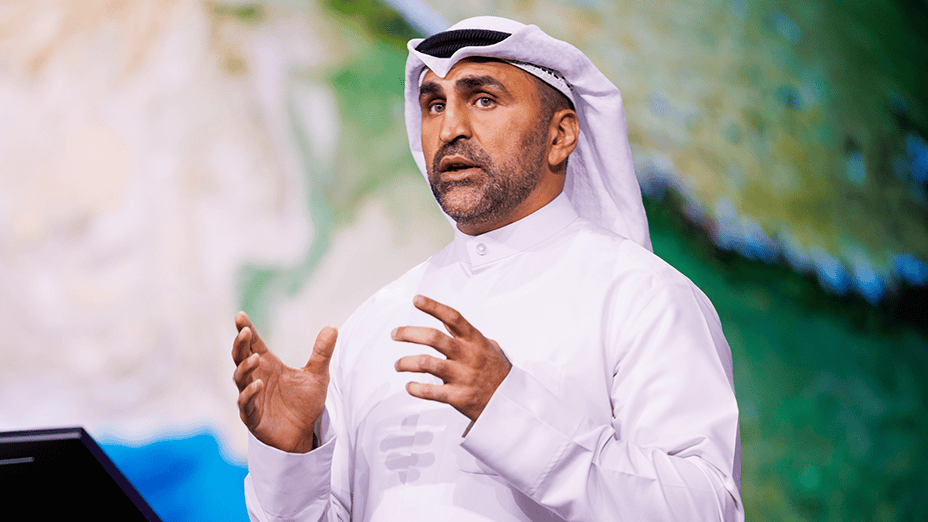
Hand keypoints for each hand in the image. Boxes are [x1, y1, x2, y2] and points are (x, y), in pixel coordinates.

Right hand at [232, 311, 336, 452]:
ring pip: (240, 379)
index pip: (253, 344)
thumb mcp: (317, 375)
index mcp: (269, 365)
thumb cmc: (305, 403)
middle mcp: (257, 378)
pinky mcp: (252, 417)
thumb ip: (322, 353)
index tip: (240, 315)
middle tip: (244, 332)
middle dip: (240, 344)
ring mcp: (252, 397)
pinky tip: (258, 385)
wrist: (306, 433)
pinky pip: (245, 404)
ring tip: (255, 358)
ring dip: (245, 368)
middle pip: (240, 357)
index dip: (246, 329)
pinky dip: (249, 394)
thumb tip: (332, 328)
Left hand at [393, 295, 510, 421]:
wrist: (510, 402)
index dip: (433, 307)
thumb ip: (468, 334)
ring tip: (398, 364)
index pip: (453, 317)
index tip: (417, 300)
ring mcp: (462, 376)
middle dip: (409, 333)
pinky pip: (430, 391)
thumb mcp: (489, 347)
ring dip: (406, 362)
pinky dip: (415, 388)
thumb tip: (448, 320)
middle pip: (433, 338)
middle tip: (395, 334)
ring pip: (427, 363)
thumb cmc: (498, 372)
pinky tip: (410, 386)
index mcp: (475, 341)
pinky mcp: (458, 397)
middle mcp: (467, 356)